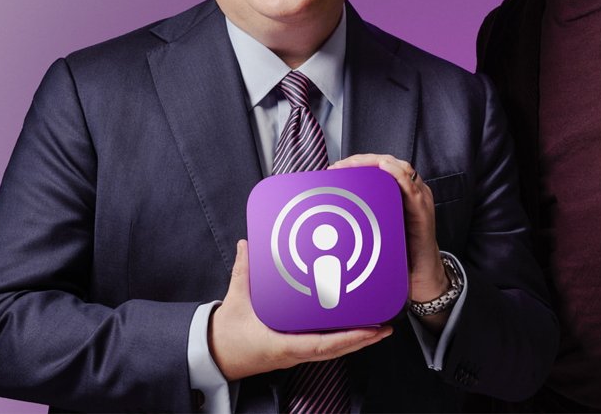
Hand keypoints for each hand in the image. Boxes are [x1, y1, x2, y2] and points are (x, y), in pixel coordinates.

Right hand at [208, 239, 392, 380]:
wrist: (215, 355)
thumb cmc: (226, 335)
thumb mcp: (236, 300)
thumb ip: (244, 271)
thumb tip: (248, 245)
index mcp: (283, 344)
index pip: (323, 344)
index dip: (350, 337)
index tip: (371, 329)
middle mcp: (294, 352)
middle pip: (337, 350)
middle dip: (363, 338)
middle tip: (386, 326)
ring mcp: (296, 354)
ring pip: (334, 350)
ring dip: (357, 339)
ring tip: (378, 326)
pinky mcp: (295, 351)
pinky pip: (324, 346)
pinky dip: (342, 338)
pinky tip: (354, 327)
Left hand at [328, 154, 448, 303]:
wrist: (421, 273)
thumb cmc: (402, 251)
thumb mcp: (378, 229)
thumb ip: (363, 217)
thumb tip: (332, 215)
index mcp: (400, 193)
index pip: (379, 168)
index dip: (358, 163)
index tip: (336, 167)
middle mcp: (410, 191)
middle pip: (387, 164)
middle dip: (362, 161)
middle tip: (340, 166)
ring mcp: (418, 198)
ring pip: (399, 169)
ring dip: (375, 163)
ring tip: (355, 164)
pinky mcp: (422, 210)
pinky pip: (411, 188)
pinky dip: (398, 175)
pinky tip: (385, 169)